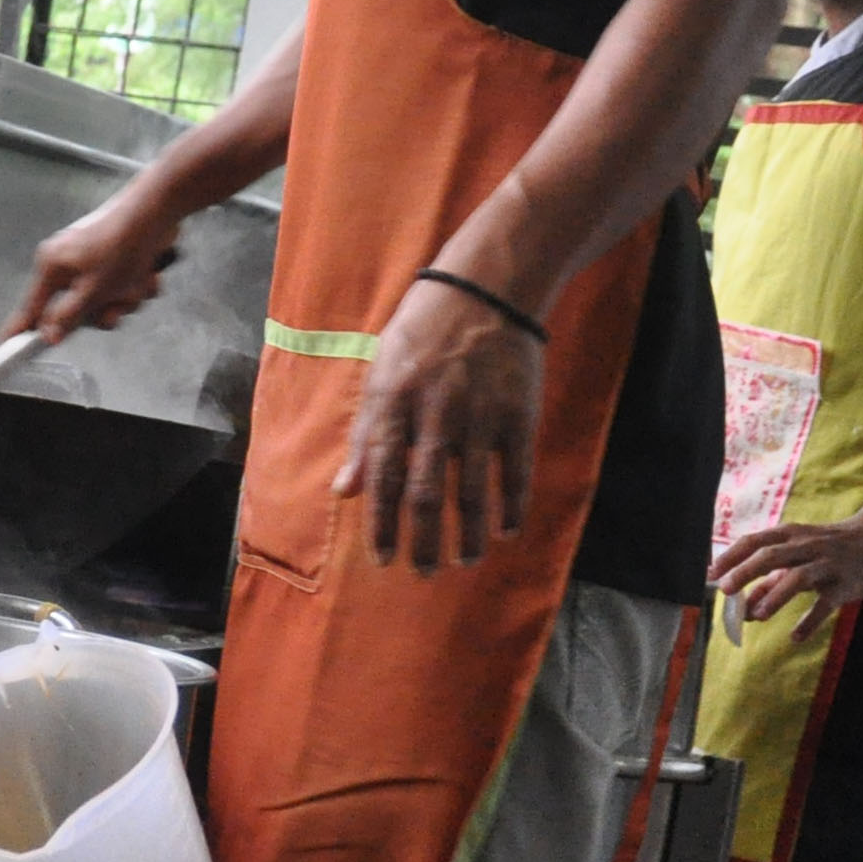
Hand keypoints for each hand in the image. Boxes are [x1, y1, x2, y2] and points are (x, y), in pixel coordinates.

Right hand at [12, 189, 182, 337]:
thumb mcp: (92, 289)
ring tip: (136, 280)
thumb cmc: (122, 242)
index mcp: (52, 266)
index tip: (6, 347)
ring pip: (106, 301)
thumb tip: (49, 335)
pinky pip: (123, 288)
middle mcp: (67, 261)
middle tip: (115, 303)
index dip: (20, 329)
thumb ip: (68, 316)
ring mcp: (92, 260)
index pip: (30, 307)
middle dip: (103, 311)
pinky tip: (146, 271)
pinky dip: (137, 284)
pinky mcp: (115, 258)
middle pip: (76, 309)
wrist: (158, 209)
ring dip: (126, 298)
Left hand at [341, 276, 546, 569]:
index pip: (383, 476)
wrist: (487, 287)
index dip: (381, 523)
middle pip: (426, 494)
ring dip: (466, 535)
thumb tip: (345, 491)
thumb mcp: (381, 372)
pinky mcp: (517, 414)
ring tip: (463, 561)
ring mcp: (479, 416)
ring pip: (471, 491)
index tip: (382, 560)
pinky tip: (505, 532)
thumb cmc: (423, 332)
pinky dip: (510, 506)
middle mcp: (435, 414)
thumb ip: (366, 435)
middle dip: (423, 542)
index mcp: (394, 403)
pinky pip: (514, 472)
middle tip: (423, 574)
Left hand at [711, 512, 862, 639]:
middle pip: (771, 555)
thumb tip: (743, 608)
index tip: (710, 573)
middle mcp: (806, 545)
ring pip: (798, 577)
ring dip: (776, 596)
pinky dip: (810, 620)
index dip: (731, 556)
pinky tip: (796, 637)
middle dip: (745, 571)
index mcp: (790, 535)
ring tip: (758, 616)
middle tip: (725, 589)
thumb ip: (770, 581)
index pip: (754, 541)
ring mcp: (827, 564)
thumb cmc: (828, 548)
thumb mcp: (797, 558)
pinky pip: (826, 603)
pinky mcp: (845, 584)